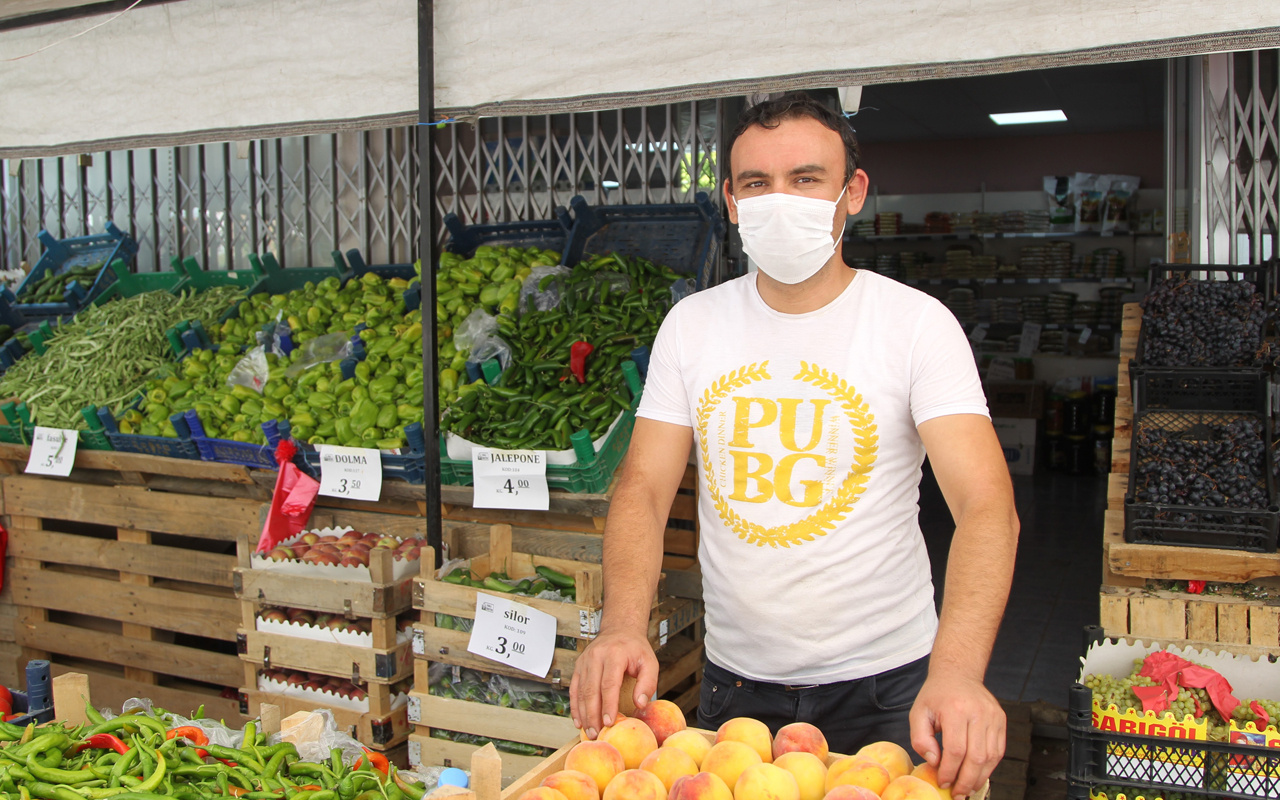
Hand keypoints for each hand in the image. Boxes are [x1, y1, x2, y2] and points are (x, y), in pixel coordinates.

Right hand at [569, 629, 657, 738]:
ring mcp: (584, 661)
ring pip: (580, 691)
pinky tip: (578, 721)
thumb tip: (639, 704)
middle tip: (596, 734)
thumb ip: (648, 683)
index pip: (608, 684)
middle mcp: (596, 657)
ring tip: (588, 732)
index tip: (609, 723)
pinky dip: (575, 706)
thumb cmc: (635, 649)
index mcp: (614, 655)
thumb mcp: (649, 662)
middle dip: (593, 715)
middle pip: (591, 690)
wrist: (619, 630)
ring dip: (583, 714)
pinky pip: (574, 689)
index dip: (608, 705)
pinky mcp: (578, 667)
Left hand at [908, 672, 1004, 799]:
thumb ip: (921, 738)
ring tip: (967, 788)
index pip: (956, 750)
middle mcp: (978, 712)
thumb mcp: (918, 712)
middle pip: (976, 757)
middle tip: (957, 793)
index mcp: (955, 709)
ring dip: (979, 778)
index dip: (950, 771)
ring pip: (990, 757)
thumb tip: (934, 761)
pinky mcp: (1001, 720)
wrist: (958, 674)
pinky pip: (998, 751)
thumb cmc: (936, 695)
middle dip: (966, 780)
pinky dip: (989, 767)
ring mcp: (993, 716)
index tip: (942, 782)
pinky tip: (978, 775)